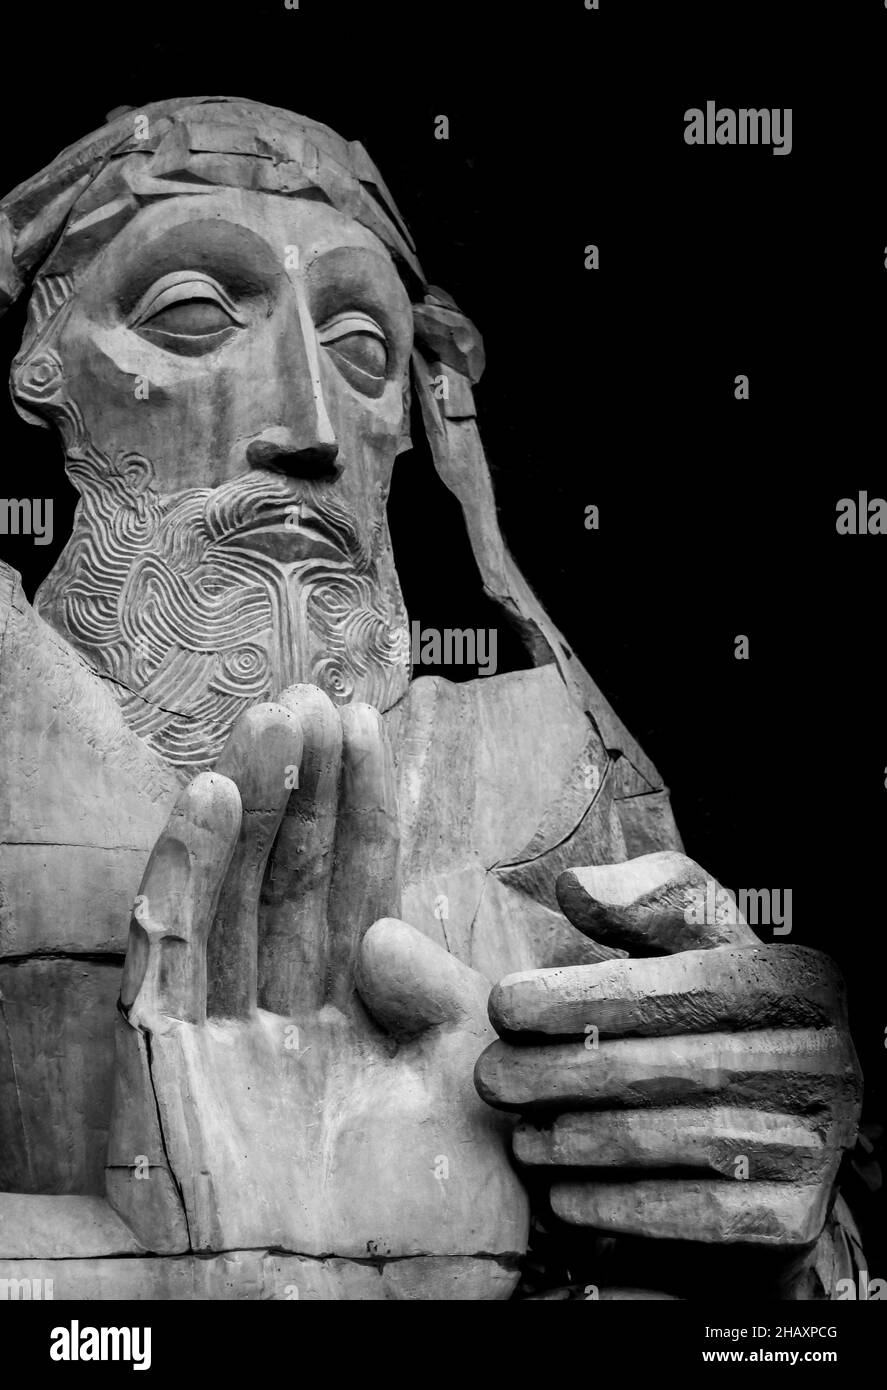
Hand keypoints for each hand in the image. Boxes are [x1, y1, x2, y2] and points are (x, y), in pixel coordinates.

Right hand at [106, 685, 527, 1299]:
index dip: (363, 813)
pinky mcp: (161, 1058)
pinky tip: (214, 795)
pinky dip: (184, 868)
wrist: (338, 1331)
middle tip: (318, 701)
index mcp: (364, 1027)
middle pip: (293, 880)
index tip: (371, 730)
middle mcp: (290, 1018)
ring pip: (233, 894)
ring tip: (276, 720)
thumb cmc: (417, 1241)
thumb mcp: (469, 1099)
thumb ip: (446, 1002)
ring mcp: (223, 1035)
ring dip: (254, 803)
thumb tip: (387, 933)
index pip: (360, 893)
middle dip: (309, 790)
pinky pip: (168, 948)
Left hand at [475, 851, 860, 1255]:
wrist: (788, 1120)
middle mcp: (820, 1057)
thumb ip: (646, 901)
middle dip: (559, 1072)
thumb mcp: (700, 937)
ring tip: (518, 1136)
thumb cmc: (722, 1005)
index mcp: (797, 979)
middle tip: (490, 1079)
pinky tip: (561, 1196)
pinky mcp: (794, 1213)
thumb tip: (575, 887)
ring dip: (575, 1142)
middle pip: (664, 1067)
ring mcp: (812, 1140)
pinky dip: (618, 1208)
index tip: (501, 1005)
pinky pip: (693, 1216)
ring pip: (669, 1141)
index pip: (674, 987)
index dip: (578, 995)